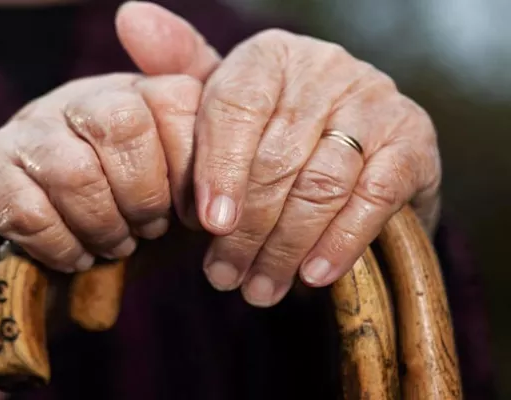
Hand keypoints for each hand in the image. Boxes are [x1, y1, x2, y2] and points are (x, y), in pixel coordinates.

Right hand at [0, 72, 203, 399]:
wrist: (48, 270)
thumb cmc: (126, 224)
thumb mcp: (183, 194)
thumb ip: (212, 161)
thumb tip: (233, 149)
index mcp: (134, 93)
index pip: (176, 100)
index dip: (192, 167)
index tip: (192, 213)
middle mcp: (78, 98)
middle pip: (122, 123)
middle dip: (144, 196)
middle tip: (146, 230)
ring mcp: (26, 129)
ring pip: (75, 171)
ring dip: (103, 227)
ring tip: (111, 245)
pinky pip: (30, 212)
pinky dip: (63, 248)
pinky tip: (73, 256)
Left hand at [117, 2, 441, 306]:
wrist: (354, 150)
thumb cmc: (269, 131)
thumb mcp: (222, 101)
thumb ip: (179, 70)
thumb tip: (130, 17)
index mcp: (270, 56)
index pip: (236, 108)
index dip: (218, 171)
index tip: (207, 225)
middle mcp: (326, 67)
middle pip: (276, 156)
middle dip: (247, 228)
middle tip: (224, 276)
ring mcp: (375, 100)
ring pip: (320, 183)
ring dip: (285, 246)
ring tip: (258, 288)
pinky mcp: (413, 141)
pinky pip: (372, 197)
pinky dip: (341, 241)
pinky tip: (312, 276)